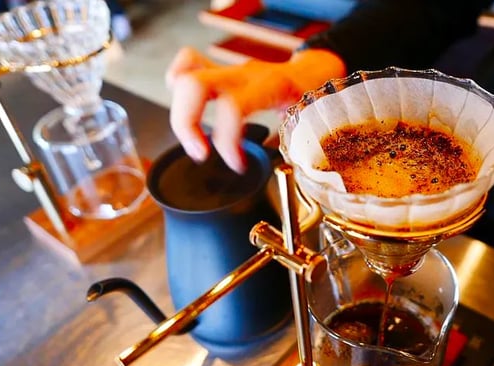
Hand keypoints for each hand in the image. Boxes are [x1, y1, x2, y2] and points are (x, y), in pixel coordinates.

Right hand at [165, 47, 345, 172]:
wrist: (315, 73)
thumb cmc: (312, 100)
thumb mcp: (311, 123)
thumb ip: (297, 145)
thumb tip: (283, 174)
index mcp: (271, 86)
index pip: (232, 107)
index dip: (227, 142)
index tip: (238, 166)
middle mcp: (245, 74)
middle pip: (195, 84)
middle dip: (186, 124)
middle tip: (200, 154)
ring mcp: (230, 70)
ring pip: (186, 74)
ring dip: (180, 113)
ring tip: (193, 141)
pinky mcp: (221, 71)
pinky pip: (188, 62)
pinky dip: (178, 85)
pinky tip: (185, 109)